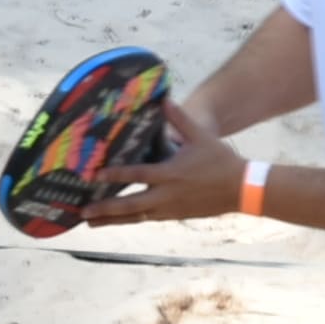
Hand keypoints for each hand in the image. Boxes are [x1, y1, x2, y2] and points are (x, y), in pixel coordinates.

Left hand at [80, 123, 247, 226]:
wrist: (241, 189)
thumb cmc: (220, 160)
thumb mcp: (201, 136)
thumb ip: (180, 119)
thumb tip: (164, 100)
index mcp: (170, 174)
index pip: (137, 175)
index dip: (115, 174)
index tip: (95, 175)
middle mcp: (166, 195)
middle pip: (130, 206)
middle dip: (105, 209)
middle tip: (83, 212)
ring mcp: (170, 209)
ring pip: (135, 217)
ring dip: (112, 220)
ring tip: (90, 223)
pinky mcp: (174, 216)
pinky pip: (146, 219)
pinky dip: (130, 220)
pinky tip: (116, 221)